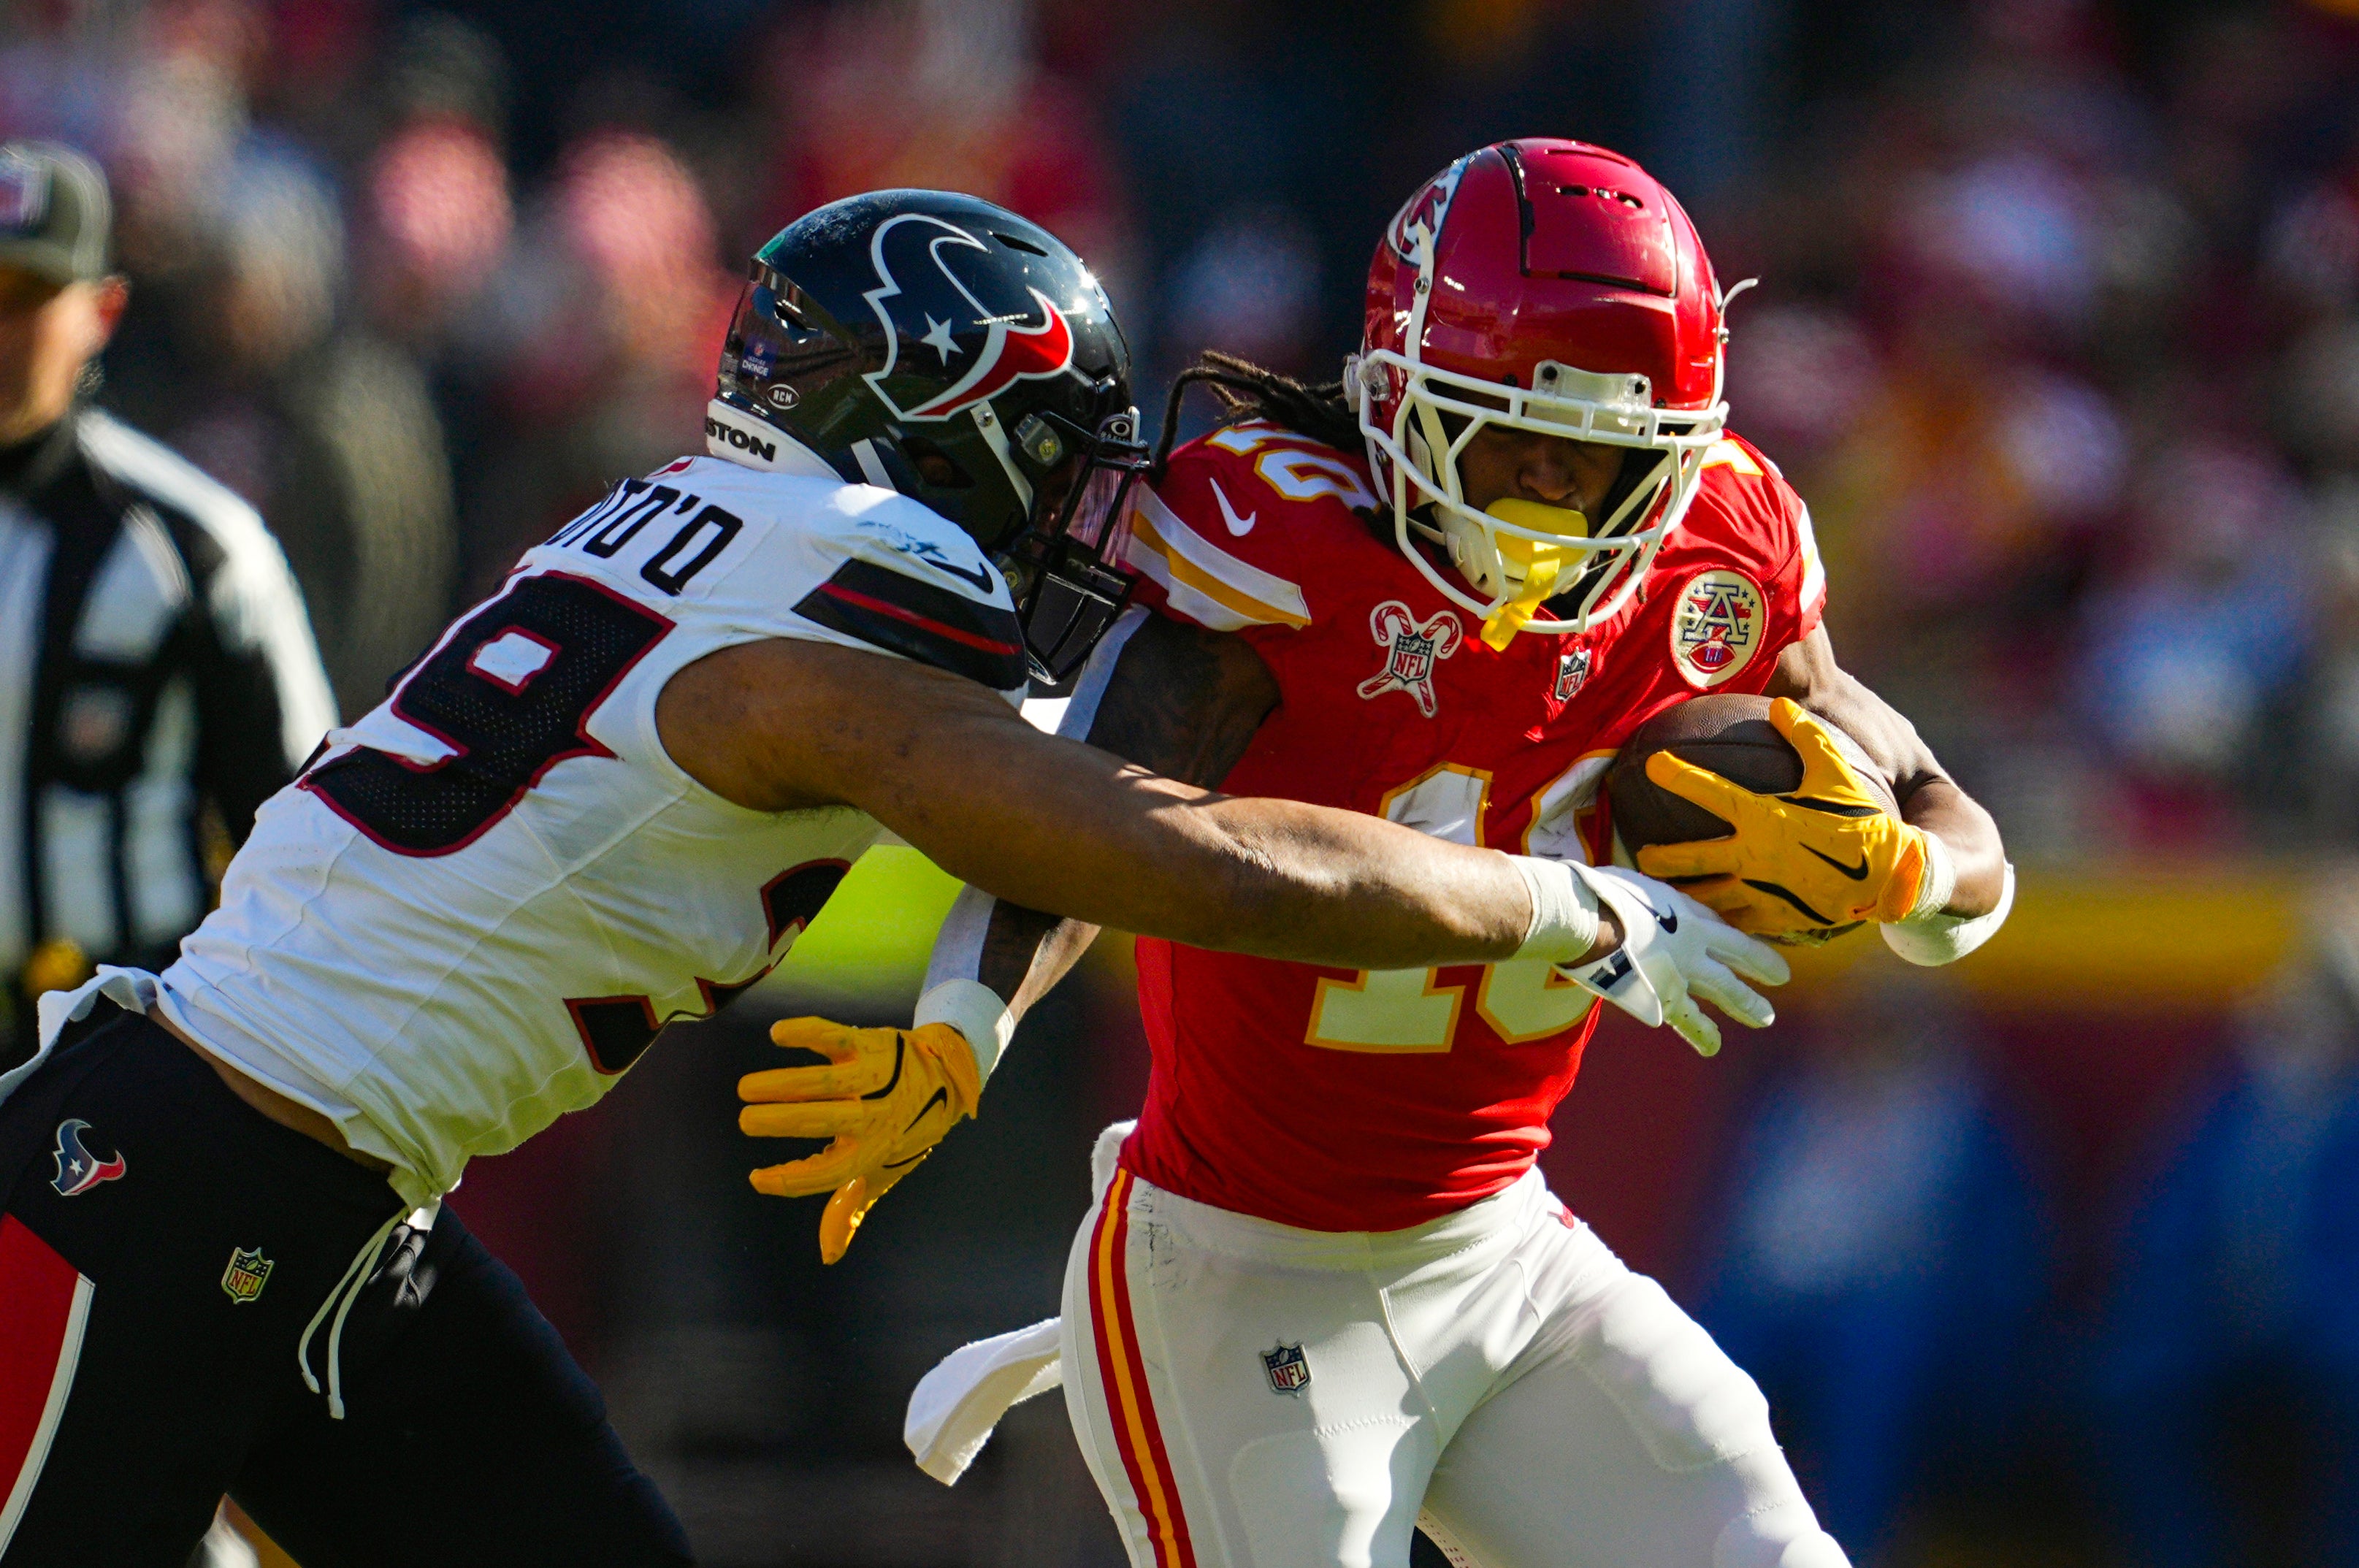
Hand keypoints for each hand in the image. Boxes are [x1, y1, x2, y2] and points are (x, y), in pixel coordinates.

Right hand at [739, 1018, 982, 1262]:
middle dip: (780, 1121)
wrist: (945, 1076)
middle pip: (823, 1121)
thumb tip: (827, 1256)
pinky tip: (777, 1034)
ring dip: (781, 1083)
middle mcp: (875, 1115)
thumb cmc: (901, 1131)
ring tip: (746, 1089)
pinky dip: (806, 1032)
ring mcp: (872, 1077)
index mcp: (873, 1151)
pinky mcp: (868, 1043)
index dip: (790, 1179)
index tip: (757, 1178)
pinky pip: (834, 1036)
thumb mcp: (881, 1172)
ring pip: (823, 1081)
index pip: (828, 1173)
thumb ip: (850, 1210)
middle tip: (745, 1121)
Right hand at [1559, 863, 1788, 1055]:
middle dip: (1760, 966)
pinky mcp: (1663, 998)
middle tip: (1782, 977)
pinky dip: (1701, 1034)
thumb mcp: (1634, 888)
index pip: (1717, 926)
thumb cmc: (1602, 896)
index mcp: (1685, 914)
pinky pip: (1688, 1020)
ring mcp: (1682, 973)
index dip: (1727, 935)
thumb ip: (1645, 900)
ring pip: (1724, 991)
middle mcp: (1693, 945)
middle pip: (1736, 956)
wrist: (1588, 923)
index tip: (1742, 946)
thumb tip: (1636, 900)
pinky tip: (1713, 1047)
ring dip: (1745, 1004)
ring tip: (1765, 1019)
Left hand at [1634, 698, 1932, 938]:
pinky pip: (1737, 920)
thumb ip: (1806, 738)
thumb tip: (1782, 706)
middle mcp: (1753, 855)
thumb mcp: (1837, 772)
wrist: (1891, 878)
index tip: (1652, 763)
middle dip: (1659, 858)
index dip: (1678, 776)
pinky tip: (1708, 920)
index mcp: (1763, 817)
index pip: (1710, 792)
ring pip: (1706, 898)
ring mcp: (1761, 891)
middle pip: (1690, 859)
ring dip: (1682, 895)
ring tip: (1663, 896)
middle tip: (1638, 856)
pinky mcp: (1775, 917)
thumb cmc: (1863, 821)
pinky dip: (1719, 920)